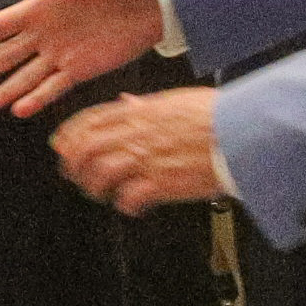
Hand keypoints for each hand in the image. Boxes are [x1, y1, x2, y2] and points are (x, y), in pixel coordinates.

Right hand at [0, 0, 164, 116]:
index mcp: (39, 8)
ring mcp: (60, 55)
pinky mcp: (79, 71)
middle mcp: (44, 34)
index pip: (0, 26)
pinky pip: (52, 88)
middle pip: (5, 57)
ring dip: (3, 92)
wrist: (151, 3)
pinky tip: (18, 111)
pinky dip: (36, 99)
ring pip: (24, 78)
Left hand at [51, 86, 223, 215]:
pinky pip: (128, 199)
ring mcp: (147, 159)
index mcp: (141, 112)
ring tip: (101, 193)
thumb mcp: (176, 100)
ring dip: (94, 186)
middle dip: (73, 163)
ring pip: (100, 174)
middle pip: (87, 148)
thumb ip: (146, 104)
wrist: (243, 132)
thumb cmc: (218, 115)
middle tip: (73, 174)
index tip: (62, 144)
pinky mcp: (161, 183)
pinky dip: (124, 205)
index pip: (92, 120)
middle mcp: (138, 134)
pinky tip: (131, 206)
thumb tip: (126, 102)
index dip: (70, 134)